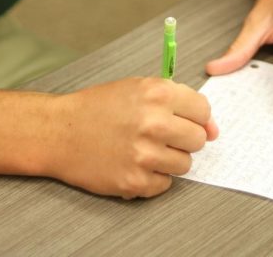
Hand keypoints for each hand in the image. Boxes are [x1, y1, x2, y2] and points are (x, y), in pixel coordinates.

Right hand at [47, 77, 218, 198]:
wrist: (59, 132)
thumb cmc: (96, 108)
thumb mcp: (136, 88)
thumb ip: (176, 102)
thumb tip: (213, 128)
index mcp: (157, 94)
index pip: (203, 111)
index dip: (194, 117)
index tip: (182, 120)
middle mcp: (154, 123)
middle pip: (198, 140)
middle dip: (184, 139)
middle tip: (161, 137)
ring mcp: (145, 155)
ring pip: (184, 164)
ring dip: (168, 160)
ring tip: (144, 150)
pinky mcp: (135, 181)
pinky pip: (164, 184)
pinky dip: (152, 177)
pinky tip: (133, 163)